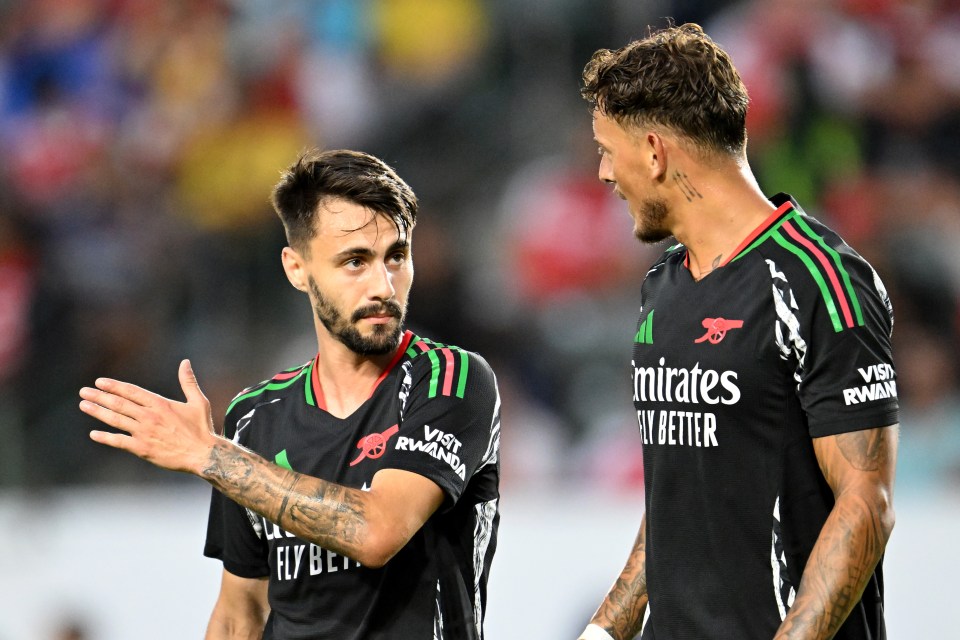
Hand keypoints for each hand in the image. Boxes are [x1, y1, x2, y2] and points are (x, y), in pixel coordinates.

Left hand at [79, 359, 217, 475]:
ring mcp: (144, 432)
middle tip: (84, 391)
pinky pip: (119, 442)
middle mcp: (149, 416)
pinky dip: (105, 437)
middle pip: (119, 403)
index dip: (114, 386)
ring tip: (84, 405)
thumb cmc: (201, 428)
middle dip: (99, 396)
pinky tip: (94, 434)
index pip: (132, 391)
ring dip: (98, 412)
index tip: (100, 382)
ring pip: (116, 420)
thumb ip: (188, 382)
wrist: (202, 454)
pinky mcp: (142, 448)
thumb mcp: (198, 402)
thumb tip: (185, 362)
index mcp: (160, 404)